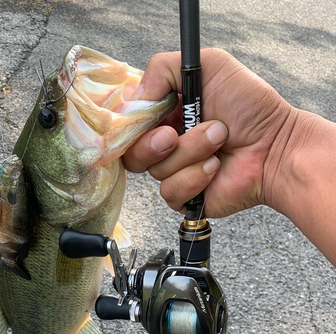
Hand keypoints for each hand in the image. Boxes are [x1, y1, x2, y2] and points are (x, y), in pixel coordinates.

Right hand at [123, 49, 296, 217]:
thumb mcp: (210, 65)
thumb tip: (133, 97)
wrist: (276, 145)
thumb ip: (163, 68)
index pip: (128, 123)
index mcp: (165, 114)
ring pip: (155, 170)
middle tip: (174, 135)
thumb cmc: (250, 106)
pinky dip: (195, 177)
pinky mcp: (184, 196)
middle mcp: (165, 143)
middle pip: (132, 152)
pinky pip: (170, 192)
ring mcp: (174, 171)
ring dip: (189, 153)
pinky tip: (216, 167)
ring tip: (218, 141)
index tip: (148, 117)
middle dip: (152, 143)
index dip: (131, 123)